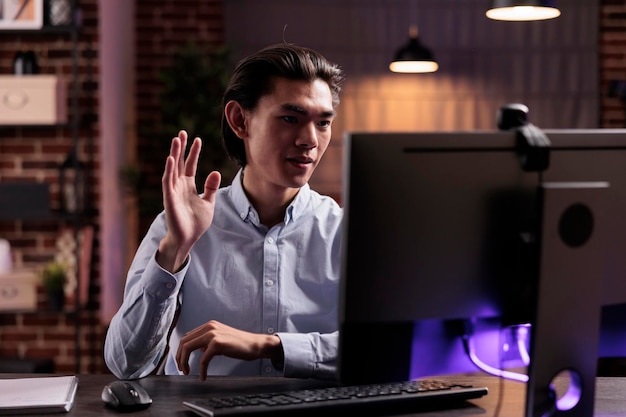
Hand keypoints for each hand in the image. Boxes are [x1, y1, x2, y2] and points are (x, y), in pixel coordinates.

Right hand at [156, 130, 220, 272]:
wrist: (188, 238)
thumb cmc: (196, 222)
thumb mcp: (209, 202)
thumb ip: (211, 188)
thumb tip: (216, 172)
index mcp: (189, 186)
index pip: (190, 165)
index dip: (194, 152)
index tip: (197, 139)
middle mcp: (180, 186)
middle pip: (179, 163)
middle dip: (181, 148)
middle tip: (182, 133)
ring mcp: (173, 191)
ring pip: (172, 168)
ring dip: (174, 154)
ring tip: (176, 140)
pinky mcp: (169, 198)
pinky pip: (168, 181)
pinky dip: (169, 170)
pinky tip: (170, 158)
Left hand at [176, 320, 282, 380]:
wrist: (255, 344)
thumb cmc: (240, 344)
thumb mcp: (221, 339)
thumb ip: (208, 341)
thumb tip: (197, 348)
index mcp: (209, 325)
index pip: (187, 337)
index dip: (181, 351)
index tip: (182, 362)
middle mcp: (209, 327)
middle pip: (184, 342)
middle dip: (179, 357)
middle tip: (182, 369)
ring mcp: (213, 334)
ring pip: (188, 347)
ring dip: (184, 362)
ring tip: (187, 372)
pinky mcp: (217, 344)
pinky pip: (203, 359)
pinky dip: (201, 370)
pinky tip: (203, 376)